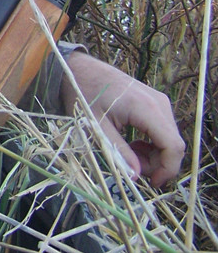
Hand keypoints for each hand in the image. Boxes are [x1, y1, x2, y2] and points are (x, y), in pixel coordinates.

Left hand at [61, 51, 184, 186]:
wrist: (79, 70)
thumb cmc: (83, 94)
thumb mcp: (96, 126)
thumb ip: (117, 151)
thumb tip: (134, 176)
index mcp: (147, 108)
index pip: (173, 146)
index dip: (166, 169)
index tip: (149, 182)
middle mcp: (160, 103)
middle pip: (173, 144)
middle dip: (156, 163)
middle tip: (130, 168)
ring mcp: (159, 101)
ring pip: (169, 138)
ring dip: (153, 154)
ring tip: (127, 153)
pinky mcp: (155, 102)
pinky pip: (162, 130)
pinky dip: (151, 142)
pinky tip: (131, 142)